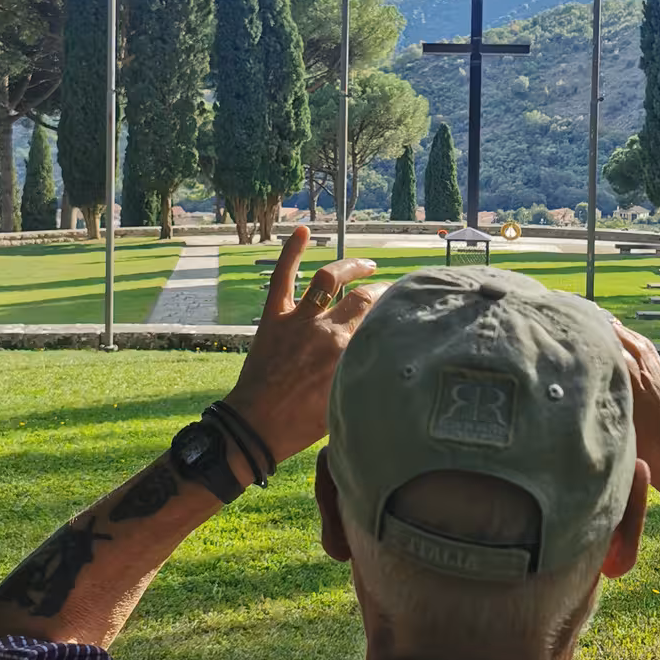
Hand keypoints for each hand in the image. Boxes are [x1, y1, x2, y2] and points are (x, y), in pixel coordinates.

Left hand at [222, 224, 378, 470]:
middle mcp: (327, 331)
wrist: (256, 428)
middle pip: (362, 298)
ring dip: (349, 267)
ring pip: (329, 280)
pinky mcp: (273, 318)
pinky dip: (291, 252)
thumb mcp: (346, 403)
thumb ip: (364, 377)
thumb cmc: (301, 425)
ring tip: (364, 265)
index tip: (403, 309)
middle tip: (386, 290)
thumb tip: (386, 364)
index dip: (393, 310)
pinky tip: (302, 231)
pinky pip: (283, 278)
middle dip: (378, 290)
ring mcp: (298, 321)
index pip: (380, 320)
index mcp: (348, 354)